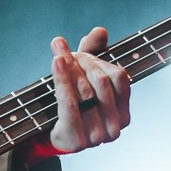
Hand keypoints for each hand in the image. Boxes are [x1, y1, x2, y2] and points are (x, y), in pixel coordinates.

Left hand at [46, 27, 129, 153]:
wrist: (46, 133)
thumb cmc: (70, 104)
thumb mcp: (83, 76)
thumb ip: (94, 53)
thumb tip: (100, 31)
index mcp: (124, 115)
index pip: (119, 77)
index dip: (99, 60)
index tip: (79, 52)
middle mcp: (114, 129)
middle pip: (101, 81)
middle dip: (82, 62)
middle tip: (64, 52)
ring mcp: (96, 137)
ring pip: (84, 91)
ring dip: (69, 70)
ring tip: (57, 56)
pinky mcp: (75, 140)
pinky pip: (70, 103)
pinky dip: (62, 79)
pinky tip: (56, 61)